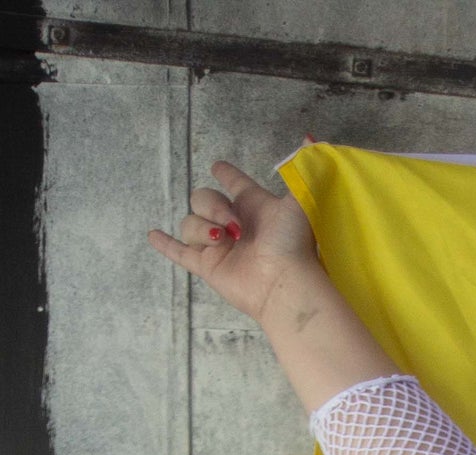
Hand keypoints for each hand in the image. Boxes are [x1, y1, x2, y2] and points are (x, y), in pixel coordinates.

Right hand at [146, 159, 319, 324]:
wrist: (284, 283)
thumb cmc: (293, 244)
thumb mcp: (298, 201)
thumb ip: (302, 169)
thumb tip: (309, 137)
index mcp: (253, 206)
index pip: (234, 183)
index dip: (226, 174)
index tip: (219, 168)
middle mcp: (234, 224)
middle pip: (202, 198)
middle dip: (214, 206)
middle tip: (236, 228)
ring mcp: (218, 246)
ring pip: (190, 223)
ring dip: (202, 228)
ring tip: (222, 240)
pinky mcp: (208, 267)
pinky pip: (180, 252)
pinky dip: (165, 244)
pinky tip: (153, 235)